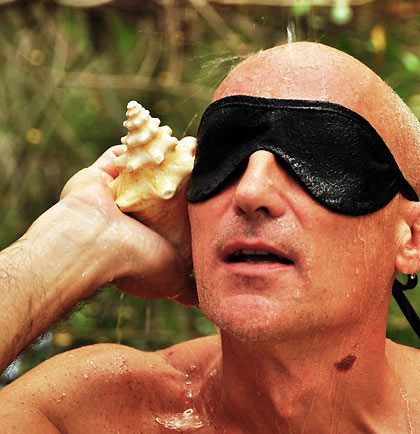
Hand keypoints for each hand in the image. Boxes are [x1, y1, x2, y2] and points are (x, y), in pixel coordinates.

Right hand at [60, 145, 197, 304]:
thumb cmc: (136, 262)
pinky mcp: (96, 177)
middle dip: (175, 178)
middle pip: (157, 192)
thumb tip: (204, 302)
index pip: (170, 218)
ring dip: (156, 159)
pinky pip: (116, 156)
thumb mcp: (173, 280)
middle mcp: (127, 217)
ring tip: (181, 145)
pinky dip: (132, 146)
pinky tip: (155, 136)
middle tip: (199, 163)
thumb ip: (188, 288)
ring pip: (139, 172)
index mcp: (142, 238)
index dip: (187, 206)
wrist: (94, 243)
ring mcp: (110, 196)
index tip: (208, 192)